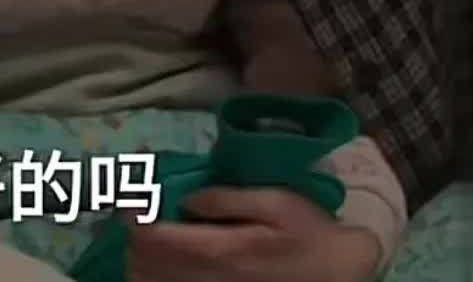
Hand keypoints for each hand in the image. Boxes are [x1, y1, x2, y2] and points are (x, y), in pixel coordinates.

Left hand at [125, 188, 380, 281]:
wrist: (338, 274)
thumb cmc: (310, 234)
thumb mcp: (276, 202)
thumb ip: (226, 199)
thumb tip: (186, 199)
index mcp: (221, 250)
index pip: (154, 238)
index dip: (135, 216)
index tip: (134, 200)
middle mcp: (209, 280)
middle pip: (143, 265)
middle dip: (134, 239)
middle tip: (141, 217)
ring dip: (140, 262)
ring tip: (149, 241)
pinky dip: (156, 279)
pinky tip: (161, 265)